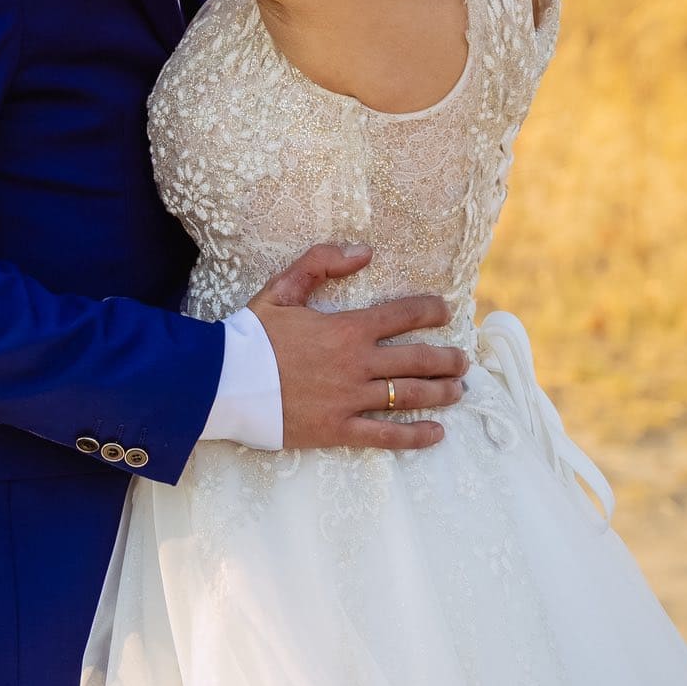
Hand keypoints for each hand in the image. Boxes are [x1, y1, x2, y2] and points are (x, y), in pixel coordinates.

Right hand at [248, 243, 466, 451]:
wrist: (223, 381)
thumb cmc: (251, 334)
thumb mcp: (283, 288)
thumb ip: (322, 262)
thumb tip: (365, 250)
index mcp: (346, 328)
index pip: (402, 315)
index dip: (430, 311)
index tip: (447, 311)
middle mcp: (356, 364)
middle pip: (417, 360)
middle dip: (447, 359)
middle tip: (463, 360)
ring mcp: (349, 399)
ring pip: (409, 396)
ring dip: (441, 393)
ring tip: (459, 391)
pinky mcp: (337, 430)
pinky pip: (385, 435)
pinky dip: (415, 436)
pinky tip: (436, 433)